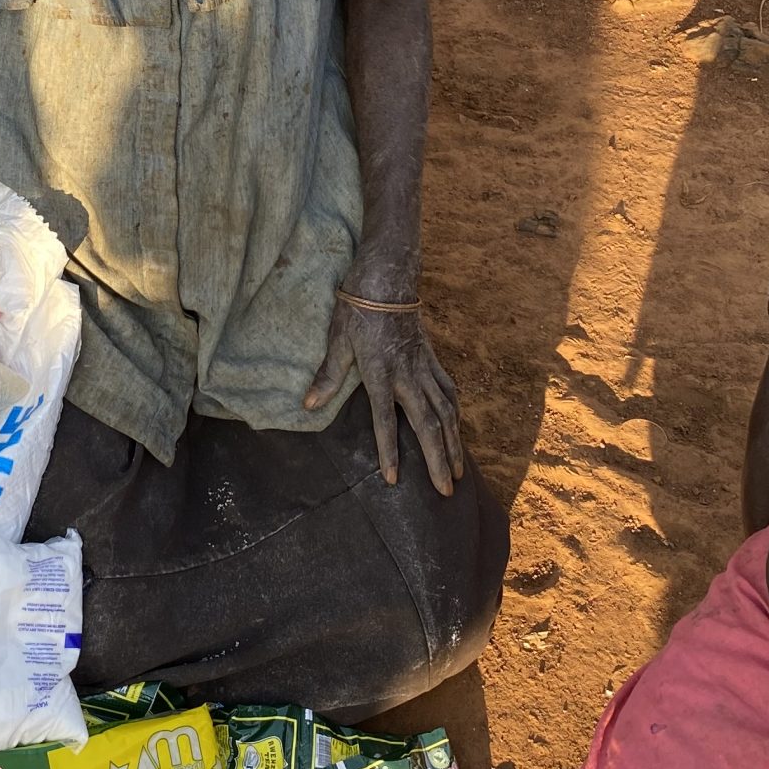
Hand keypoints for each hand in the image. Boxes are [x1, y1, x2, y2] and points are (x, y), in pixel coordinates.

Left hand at [305, 279, 464, 493]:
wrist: (388, 276)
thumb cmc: (358, 308)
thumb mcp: (337, 340)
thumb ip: (328, 375)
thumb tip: (309, 405)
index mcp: (381, 373)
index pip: (385, 421)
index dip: (389, 451)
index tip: (394, 480)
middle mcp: (408, 375)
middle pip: (428, 424)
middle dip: (439, 460)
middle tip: (446, 491)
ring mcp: (423, 367)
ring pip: (446, 411)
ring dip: (453, 443)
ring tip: (459, 471)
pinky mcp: (431, 358)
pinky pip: (448, 390)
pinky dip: (455, 413)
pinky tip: (457, 429)